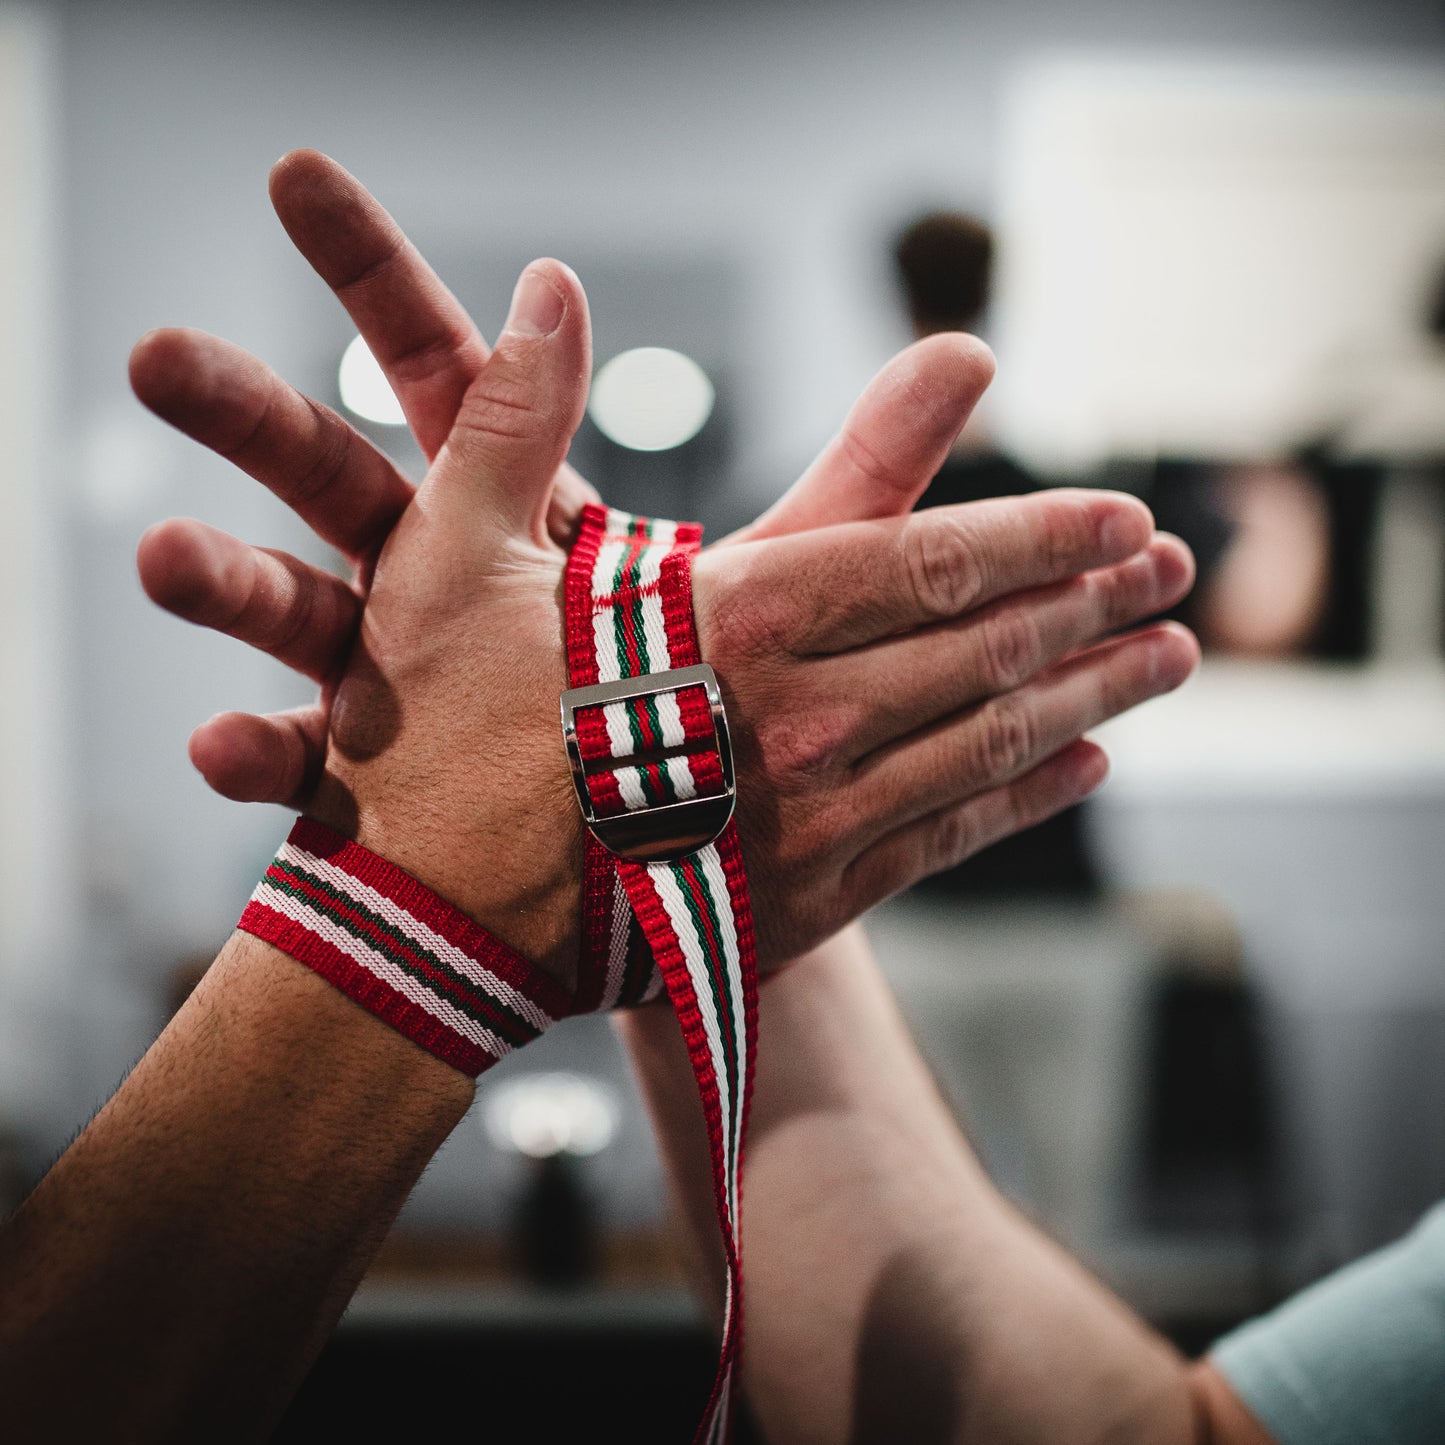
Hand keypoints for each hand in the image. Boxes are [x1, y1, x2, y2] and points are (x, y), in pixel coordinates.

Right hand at [135, 153, 1197, 989]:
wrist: (426, 924)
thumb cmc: (434, 731)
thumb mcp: (452, 552)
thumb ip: (516, 418)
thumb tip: (549, 290)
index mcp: (730, 621)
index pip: (926, 563)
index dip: (1040, 535)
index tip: (1123, 515)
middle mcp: (799, 718)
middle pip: (986, 651)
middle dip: (1095, 603)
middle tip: (1177, 574)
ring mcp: (814, 820)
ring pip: (991, 745)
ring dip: (1093, 695)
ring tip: (1170, 660)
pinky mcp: (807, 901)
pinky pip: (949, 841)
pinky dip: (1026, 797)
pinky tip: (1084, 768)